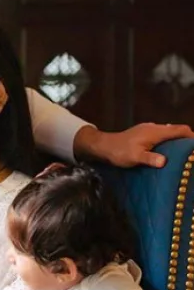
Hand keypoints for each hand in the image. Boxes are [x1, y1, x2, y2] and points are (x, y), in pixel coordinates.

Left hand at [75, 123, 193, 167]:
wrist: (103, 146)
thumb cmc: (119, 152)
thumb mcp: (135, 157)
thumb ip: (150, 159)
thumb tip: (164, 161)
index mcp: (155, 132)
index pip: (180, 129)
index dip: (192, 136)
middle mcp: (154, 128)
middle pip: (176, 130)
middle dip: (186, 139)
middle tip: (191, 153)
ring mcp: (148, 129)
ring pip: (168, 132)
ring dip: (176, 141)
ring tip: (182, 154)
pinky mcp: (143, 133)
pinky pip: (161, 135)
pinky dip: (167, 141)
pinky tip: (166, 152)